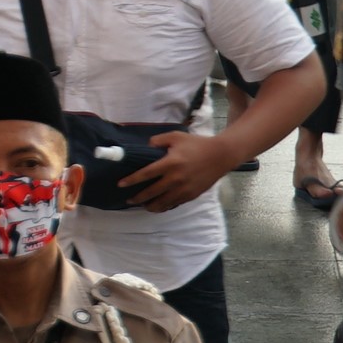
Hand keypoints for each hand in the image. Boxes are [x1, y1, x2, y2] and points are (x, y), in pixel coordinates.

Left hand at [120, 128, 236, 209]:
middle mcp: (176, 178)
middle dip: (138, 198)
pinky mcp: (192, 194)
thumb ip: (158, 140)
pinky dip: (166, 206)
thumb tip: (146, 146)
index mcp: (170, 163)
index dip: (132, 180)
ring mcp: (185, 188)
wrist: (221, 155)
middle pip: (152, 192)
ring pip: (164, 202)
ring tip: (143, 206)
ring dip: (151, 206)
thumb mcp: (176, 136)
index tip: (120, 185)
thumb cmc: (196, 144)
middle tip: (128, 200)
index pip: (146, 174)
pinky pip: (176, 203)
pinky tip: (159, 206)